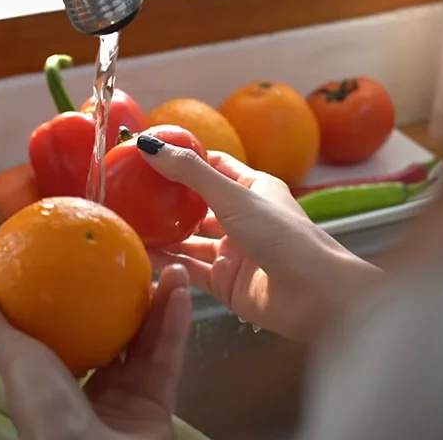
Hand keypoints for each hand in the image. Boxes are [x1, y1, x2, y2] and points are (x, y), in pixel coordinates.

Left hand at [0, 265, 192, 439]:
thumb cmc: (48, 413)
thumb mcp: (13, 361)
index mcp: (51, 386)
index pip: (64, 339)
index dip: (74, 305)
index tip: (82, 269)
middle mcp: (90, 394)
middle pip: (113, 338)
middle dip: (124, 301)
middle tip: (132, 264)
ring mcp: (126, 402)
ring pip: (146, 345)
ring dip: (158, 305)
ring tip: (169, 268)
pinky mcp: (158, 408)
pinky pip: (168, 360)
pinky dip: (175, 326)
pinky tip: (180, 291)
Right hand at [139, 139, 381, 340]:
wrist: (314, 296)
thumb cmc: (282, 235)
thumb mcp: (234, 196)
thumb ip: (190, 173)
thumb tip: (149, 145)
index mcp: (253, 189)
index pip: (213, 166)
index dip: (184, 158)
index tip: (150, 153)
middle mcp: (242, 218)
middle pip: (197, 204)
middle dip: (166, 199)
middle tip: (128, 191)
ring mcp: (233, 252)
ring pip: (190, 239)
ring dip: (163, 232)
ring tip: (128, 222)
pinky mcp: (225, 282)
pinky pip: (189, 268)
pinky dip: (168, 261)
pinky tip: (142, 252)